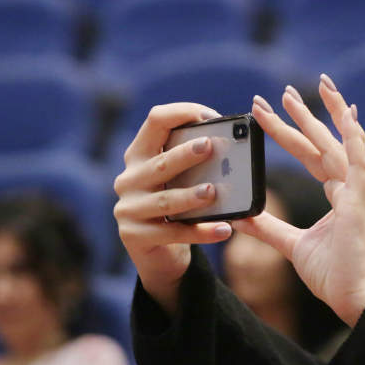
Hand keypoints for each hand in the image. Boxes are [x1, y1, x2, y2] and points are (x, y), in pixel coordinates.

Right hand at [113, 103, 234, 313]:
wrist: (160, 251)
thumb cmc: (177, 202)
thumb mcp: (181, 178)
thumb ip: (197, 160)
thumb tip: (236, 147)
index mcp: (140, 153)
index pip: (156, 121)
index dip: (182, 113)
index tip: (211, 117)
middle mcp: (129, 178)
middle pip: (159, 162)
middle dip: (184, 154)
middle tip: (209, 146)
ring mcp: (128, 208)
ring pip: (164, 200)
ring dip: (190, 195)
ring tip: (213, 192)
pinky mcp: (134, 236)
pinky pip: (173, 233)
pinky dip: (201, 232)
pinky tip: (224, 229)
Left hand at [234, 77, 364, 326]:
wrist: (355, 298)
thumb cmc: (334, 275)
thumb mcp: (293, 246)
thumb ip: (269, 228)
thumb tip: (242, 215)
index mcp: (340, 194)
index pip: (313, 156)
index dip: (294, 134)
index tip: (277, 111)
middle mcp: (351, 187)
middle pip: (323, 143)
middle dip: (303, 116)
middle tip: (282, 91)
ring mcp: (357, 191)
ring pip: (339, 144)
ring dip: (325, 115)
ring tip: (316, 86)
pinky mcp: (358, 201)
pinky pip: (356, 162)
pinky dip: (353, 138)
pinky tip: (348, 116)